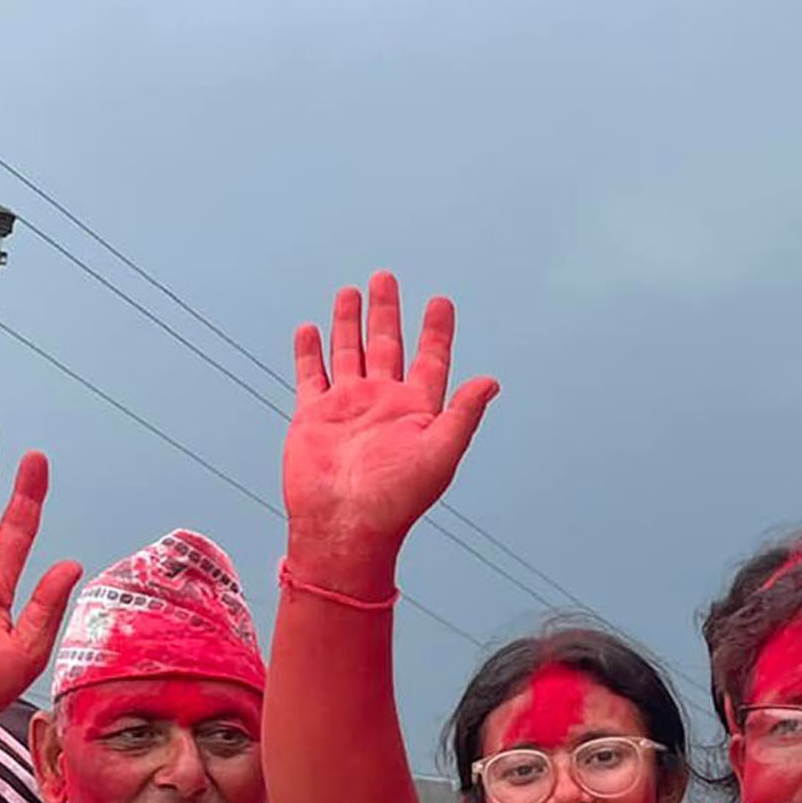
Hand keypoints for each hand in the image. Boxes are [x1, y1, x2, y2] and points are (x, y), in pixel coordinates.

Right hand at [280, 271, 500, 578]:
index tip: (440, 302)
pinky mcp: (314, 416)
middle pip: (387, 345)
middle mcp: (382, 403)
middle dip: (387, 312)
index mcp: (416, 410)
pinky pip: (311, 376)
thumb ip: (462, 414)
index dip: (436, 331)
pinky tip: (310, 329)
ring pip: (349, 353)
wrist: (345, 525)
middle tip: (386, 277)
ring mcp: (347, 407)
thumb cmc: (397, 498)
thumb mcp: (440, 453)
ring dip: (349, 323)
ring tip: (350, 291)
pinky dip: (310, 353)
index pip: (430, 359)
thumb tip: (491, 381)